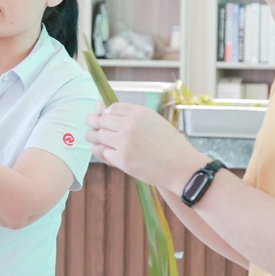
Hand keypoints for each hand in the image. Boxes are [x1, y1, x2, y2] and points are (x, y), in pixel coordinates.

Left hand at [85, 101, 207, 188]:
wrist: (183, 168)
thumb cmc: (171, 146)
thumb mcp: (155, 123)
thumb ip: (132, 116)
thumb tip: (104, 109)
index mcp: (140, 113)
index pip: (112, 107)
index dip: (105, 112)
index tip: (103, 117)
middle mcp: (130, 125)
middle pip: (102, 120)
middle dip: (94, 123)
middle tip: (91, 126)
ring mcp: (125, 143)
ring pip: (98, 136)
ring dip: (94, 137)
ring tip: (93, 138)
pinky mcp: (122, 160)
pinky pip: (103, 152)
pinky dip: (103, 152)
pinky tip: (106, 152)